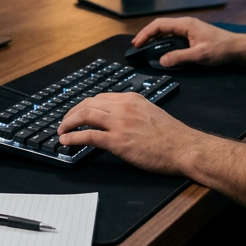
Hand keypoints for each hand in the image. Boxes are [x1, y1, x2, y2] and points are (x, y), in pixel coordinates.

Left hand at [57, 92, 199, 175]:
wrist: (184, 148)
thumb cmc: (172, 135)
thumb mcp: (151, 112)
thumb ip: (133, 111)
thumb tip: (119, 119)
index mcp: (131, 99)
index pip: (100, 97)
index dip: (85, 105)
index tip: (78, 113)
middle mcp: (123, 107)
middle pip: (88, 103)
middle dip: (72, 113)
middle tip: (65, 122)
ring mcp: (120, 123)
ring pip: (85, 115)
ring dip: (68, 123)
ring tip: (61, 131)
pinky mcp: (118, 141)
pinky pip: (88, 136)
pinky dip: (73, 137)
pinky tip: (66, 141)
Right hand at [132, 17, 243, 69]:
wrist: (237, 48)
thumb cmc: (221, 49)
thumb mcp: (199, 56)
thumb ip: (179, 57)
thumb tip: (162, 61)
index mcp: (185, 25)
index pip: (159, 25)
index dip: (146, 34)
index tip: (137, 44)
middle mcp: (185, 24)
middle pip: (161, 26)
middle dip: (147, 35)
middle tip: (137, 46)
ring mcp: (189, 29)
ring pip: (167, 31)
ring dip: (155, 38)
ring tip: (145, 47)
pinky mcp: (192, 35)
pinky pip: (173, 36)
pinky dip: (164, 42)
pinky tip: (161, 50)